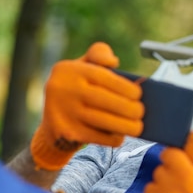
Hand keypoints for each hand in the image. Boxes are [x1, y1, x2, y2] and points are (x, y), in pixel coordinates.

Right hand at [30, 42, 143, 169]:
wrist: (52, 125)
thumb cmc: (76, 90)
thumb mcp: (83, 67)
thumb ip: (98, 55)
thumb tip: (113, 61)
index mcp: (69, 70)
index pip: (103, 76)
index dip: (125, 87)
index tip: (138, 95)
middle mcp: (62, 88)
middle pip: (104, 100)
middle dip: (129, 108)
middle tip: (140, 112)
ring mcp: (62, 112)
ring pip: (103, 120)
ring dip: (126, 126)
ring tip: (138, 127)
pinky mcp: (66, 133)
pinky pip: (97, 137)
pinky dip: (113, 138)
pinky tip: (120, 136)